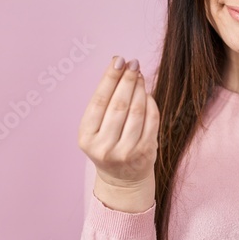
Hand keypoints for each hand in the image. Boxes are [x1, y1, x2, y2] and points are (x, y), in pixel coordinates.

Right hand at [78, 56, 159, 187]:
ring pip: (136, 111)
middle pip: (119, 104)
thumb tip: (119, 67)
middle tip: (133, 64)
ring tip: (139, 76)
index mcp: (87, 138)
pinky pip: (151, 120)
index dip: (110, 78)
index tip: (118, 60)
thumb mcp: (96, 128)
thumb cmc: (108, 145)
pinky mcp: (145, 153)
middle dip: (127, 80)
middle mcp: (104, 147)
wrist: (122, 179)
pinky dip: (150, 103)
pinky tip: (147, 94)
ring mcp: (126, 152)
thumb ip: (104, 102)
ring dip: (139, 89)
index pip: (99, 101)